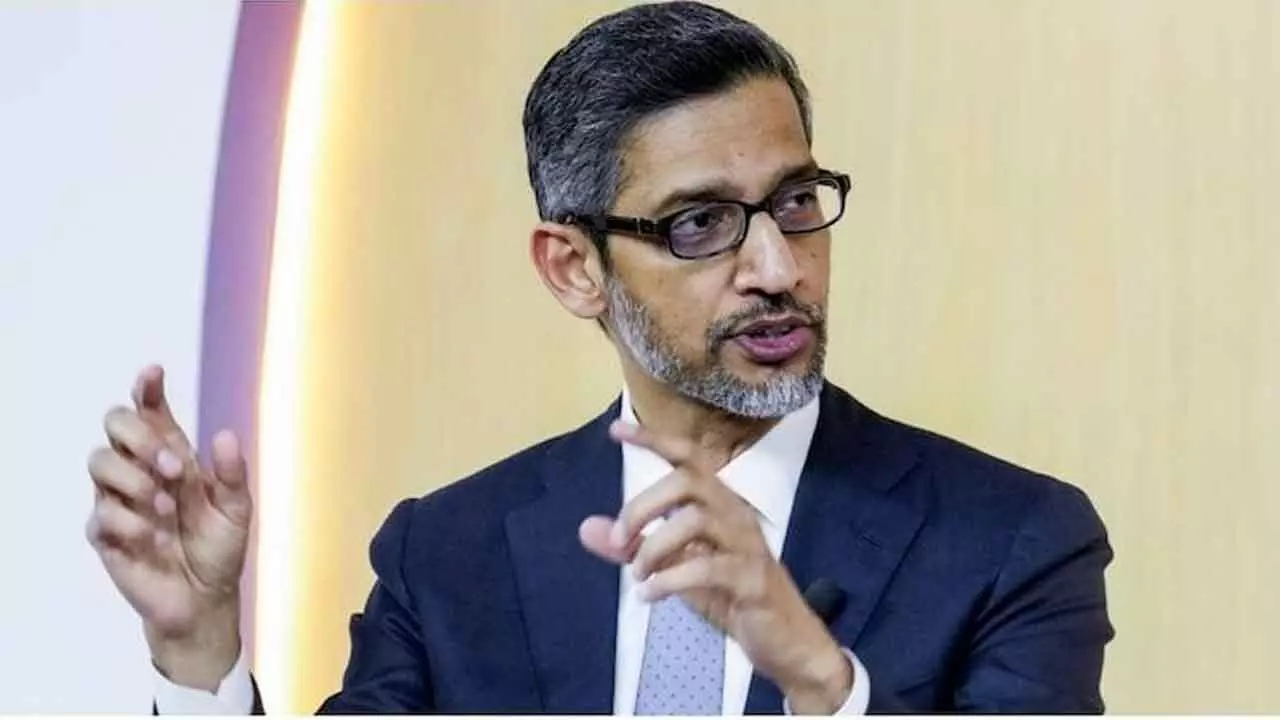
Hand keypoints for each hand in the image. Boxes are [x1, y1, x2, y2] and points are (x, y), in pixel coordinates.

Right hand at [85, 365, 251, 690]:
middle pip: (115, 425)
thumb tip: (224, 436)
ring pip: (98, 462)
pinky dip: (129, 522)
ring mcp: (120, 501)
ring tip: (166, 508)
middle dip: (140, 436)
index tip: (154, 373)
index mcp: (173, 458)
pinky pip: (100, 515)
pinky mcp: (107, 535)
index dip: (147, 390)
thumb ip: (232, 474)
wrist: (206, 598)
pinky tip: (153, 538)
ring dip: (134, 478)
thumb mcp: (237, 510)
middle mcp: (142, 471)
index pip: (151, 414)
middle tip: (175, 466)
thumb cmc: (219, 548)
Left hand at [580, 420, 852, 713]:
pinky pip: (707, 568)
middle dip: (643, 506)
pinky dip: (670, 579)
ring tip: (638, 577)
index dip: (653, 440)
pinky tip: (650, 595)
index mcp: (718, 504)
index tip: (616, 429)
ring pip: (696, 520)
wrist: (785, 641)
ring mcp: (746, 545)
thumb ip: (632, 547)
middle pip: (686, 482)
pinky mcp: (752, 579)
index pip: (687, 457)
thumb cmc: (731, 596)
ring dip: (654, 547)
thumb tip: (585, 528)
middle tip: (620, 541)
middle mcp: (734, 514)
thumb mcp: (674, 568)